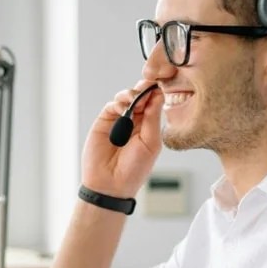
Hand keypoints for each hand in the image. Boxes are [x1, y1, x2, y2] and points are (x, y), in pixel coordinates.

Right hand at [81, 81, 162, 197]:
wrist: (110, 184)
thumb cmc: (134, 169)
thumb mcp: (151, 142)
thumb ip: (152, 118)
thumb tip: (158, 95)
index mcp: (149, 126)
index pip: (154, 102)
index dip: (157, 92)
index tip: (162, 83)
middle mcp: (135, 120)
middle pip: (141, 96)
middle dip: (145, 88)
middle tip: (149, 84)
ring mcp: (119, 120)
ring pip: (126, 97)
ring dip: (132, 94)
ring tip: (135, 98)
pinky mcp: (104, 121)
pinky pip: (112, 106)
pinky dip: (118, 103)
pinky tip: (122, 107)